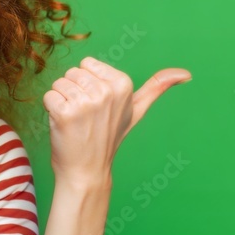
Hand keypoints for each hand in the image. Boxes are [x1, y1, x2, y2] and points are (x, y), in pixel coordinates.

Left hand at [42, 57, 191, 184]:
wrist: (87, 171)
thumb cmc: (109, 138)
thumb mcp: (136, 111)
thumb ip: (157, 88)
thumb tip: (186, 74)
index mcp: (123, 84)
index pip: (87, 64)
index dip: (88, 83)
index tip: (98, 105)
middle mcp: (106, 91)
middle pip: (72, 72)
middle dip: (74, 91)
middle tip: (85, 116)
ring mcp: (85, 102)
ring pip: (59, 83)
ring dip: (61, 101)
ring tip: (75, 121)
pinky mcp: (64, 112)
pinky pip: (48, 96)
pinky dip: (50, 110)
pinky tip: (63, 126)